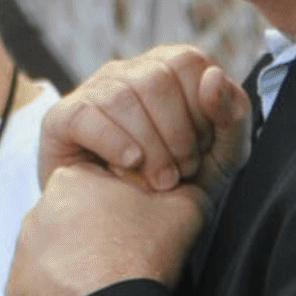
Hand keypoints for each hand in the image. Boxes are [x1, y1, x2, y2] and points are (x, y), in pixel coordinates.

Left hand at [5, 160, 207, 295]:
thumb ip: (183, 190)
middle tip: (126, 257)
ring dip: (79, 265)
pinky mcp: (18, 290)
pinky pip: (42, 288)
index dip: (125, 208)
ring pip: (57, 254)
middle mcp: (38, 212)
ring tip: (107, 284)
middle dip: (98, 236)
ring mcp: (24, 253)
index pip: (100, 186)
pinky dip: (63, 295)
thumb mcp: (184, 211)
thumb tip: (183, 191)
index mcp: (72, 181)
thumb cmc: (138, 264)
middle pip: (76, 219)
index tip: (139, 229)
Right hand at [41, 45, 247, 196]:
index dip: (202, 107)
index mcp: (167, 70)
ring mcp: (92, 93)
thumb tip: (214, 75)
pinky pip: (88, 116)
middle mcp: (128, 73)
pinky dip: (114, 144)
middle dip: (177, 135)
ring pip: (123, 97)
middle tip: (179, 172)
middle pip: (157, 79)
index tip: (202, 146)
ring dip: (150, 148)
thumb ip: (233, 116)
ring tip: (156, 181)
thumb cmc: (177, 187)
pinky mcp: (62, 119)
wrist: (129, 233)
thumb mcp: (222, 156)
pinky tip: (128, 167)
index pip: (188, 61)